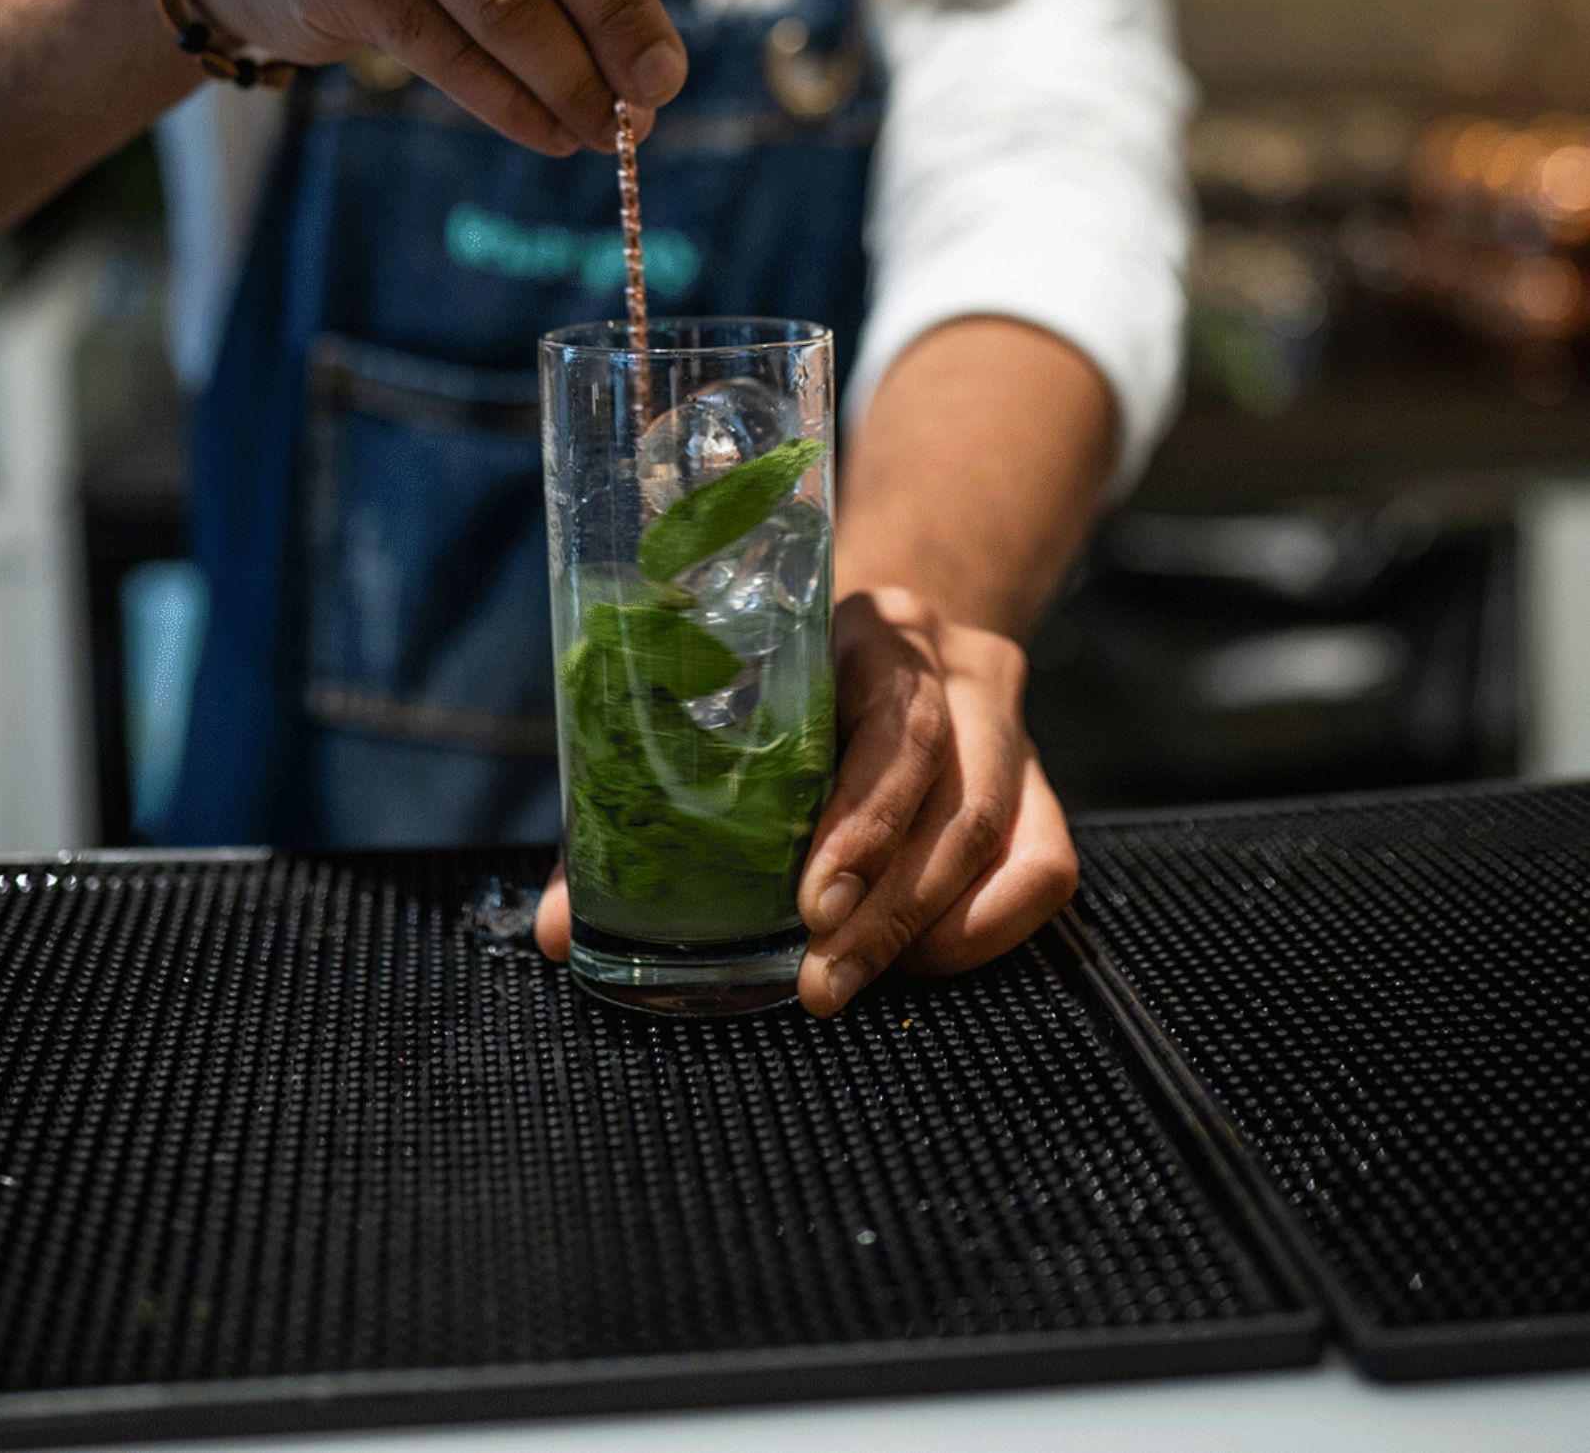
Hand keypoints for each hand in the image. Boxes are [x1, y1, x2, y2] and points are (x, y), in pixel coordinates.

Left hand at [533, 588, 1076, 1010]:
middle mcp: (958, 672)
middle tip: (821, 979)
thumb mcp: (723, 705)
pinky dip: (987, 928)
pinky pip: (1047, 866)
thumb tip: (559, 930)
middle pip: (952, 795)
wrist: (890, 627)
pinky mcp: (1042, 784)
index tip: (810, 903)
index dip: (860, 823)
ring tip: (851, 979)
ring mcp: (1012, 726)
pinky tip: (923, 960)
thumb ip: (643, 808)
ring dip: (926, 925)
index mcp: (873, 634)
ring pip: (1005, 836)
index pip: (893, 729)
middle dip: (885, 901)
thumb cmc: (780, 682)